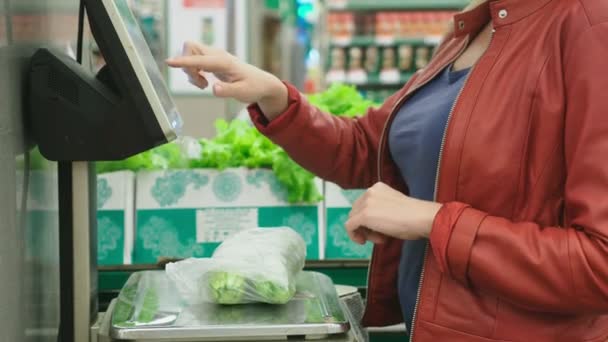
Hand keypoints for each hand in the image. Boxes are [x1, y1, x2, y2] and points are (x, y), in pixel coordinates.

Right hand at [166, 41, 288, 119]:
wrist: (260, 83)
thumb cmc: (253, 87)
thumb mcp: (242, 93)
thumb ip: (227, 91)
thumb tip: (213, 89)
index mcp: (224, 62)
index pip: (199, 58)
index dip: (183, 61)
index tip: (169, 62)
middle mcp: (217, 55)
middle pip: (190, 48)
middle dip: (187, 65)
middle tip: (200, 82)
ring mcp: (213, 56)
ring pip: (190, 54)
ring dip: (190, 71)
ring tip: (204, 84)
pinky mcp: (211, 60)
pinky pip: (193, 60)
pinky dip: (193, 72)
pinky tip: (204, 82)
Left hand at [345, 183, 441, 244]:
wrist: (422, 218)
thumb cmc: (415, 216)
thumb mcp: (395, 207)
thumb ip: (381, 210)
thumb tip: (372, 223)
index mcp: (378, 187)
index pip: (364, 204)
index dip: (369, 219)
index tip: (381, 228)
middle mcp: (370, 191)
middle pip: (356, 211)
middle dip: (366, 226)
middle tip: (381, 236)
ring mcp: (366, 202)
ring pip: (353, 219)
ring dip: (364, 231)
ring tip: (381, 238)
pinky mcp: (363, 215)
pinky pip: (349, 227)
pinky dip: (354, 236)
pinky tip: (364, 242)